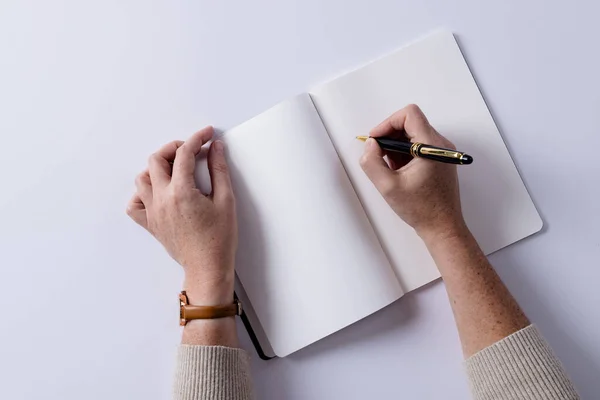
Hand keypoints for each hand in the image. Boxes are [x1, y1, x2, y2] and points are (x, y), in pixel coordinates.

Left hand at [126, 126, 236, 304]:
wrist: (207, 267)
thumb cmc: (219, 239)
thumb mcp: (226, 201)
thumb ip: (219, 170)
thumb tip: (216, 149)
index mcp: (181, 192)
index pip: (184, 154)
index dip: (197, 139)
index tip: (207, 135)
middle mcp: (162, 199)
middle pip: (156, 159)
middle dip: (174, 148)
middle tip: (191, 149)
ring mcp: (153, 212)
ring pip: (142, 178)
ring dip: (157, 167)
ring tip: (175, 169)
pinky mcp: (151, 224)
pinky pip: (134, 205)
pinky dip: (141, 194)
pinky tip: (157, 192)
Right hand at [360, 104, 465, 240]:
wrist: (442, 227)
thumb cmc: (421, 209)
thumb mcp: (388, 187)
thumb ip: (372, 162)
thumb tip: (370, 145)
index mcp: (431, 146)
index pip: (409, 114)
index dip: (388, 123)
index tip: (375, 140)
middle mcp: (440, 144)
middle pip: (410, 123)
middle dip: (389, 136)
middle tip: (377, 155)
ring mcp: (442, 152)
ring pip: (413, 135)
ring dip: (395, 146)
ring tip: (388, 167)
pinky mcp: (440, 160)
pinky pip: (418, 146)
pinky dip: (404, 153)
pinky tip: (398, 172)